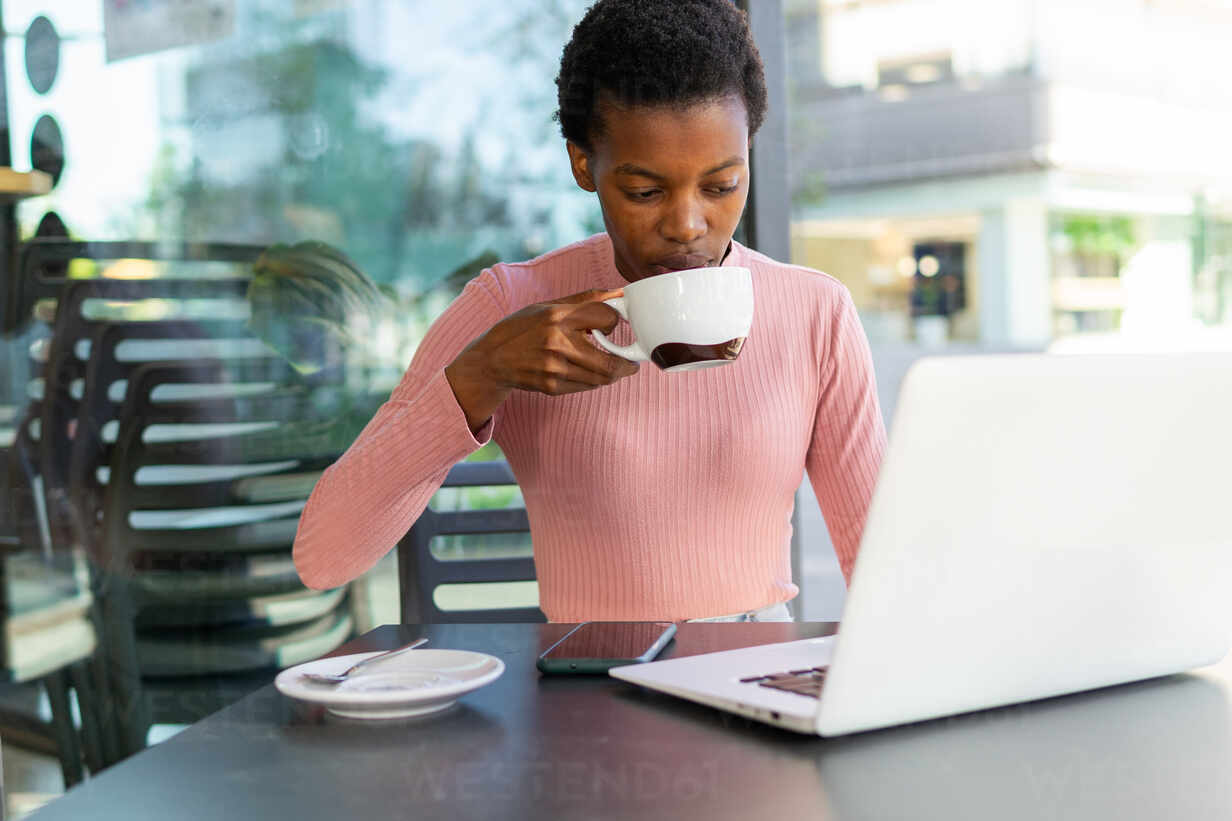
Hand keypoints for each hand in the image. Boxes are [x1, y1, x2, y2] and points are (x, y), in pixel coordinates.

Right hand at [445, 289, 639, 429]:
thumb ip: (585, 300)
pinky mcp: (551, 387)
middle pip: (609, 360)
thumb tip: (619, 293)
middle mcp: (556, 342)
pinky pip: (586, 386)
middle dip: (627, 363)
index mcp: (557, 316)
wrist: (491, 360)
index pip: (606, 317)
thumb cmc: (520, 329)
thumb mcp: (547, 306)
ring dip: (614, 373)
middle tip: (633, 361)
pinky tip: (591, 373)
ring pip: (601, 377)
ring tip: (616, 367)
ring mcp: (554, 368)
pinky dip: (595, 380)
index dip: (614, 321)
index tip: (614, 325)